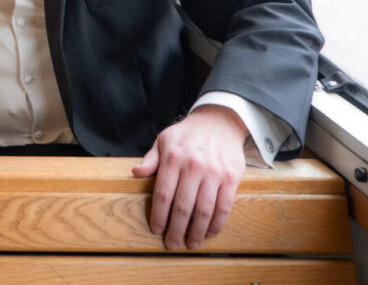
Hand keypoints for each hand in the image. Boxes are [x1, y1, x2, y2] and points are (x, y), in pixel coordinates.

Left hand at [132, 105, 247, 250]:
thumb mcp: (163, 140)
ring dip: (197, 232)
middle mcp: (193, 166)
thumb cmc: (186, 134)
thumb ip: (150, 159)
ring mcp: (214, 173)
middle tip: (172, 245)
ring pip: (204, 210)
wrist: (218, 121)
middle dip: (176, 229)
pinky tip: (210, 233)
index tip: (156, 230)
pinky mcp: (231, 178)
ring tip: (191, 244)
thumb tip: (136, 173)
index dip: (159, 215)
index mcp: (173, 158)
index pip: (163, 193)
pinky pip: (224, 207)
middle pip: (182, 206)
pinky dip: (216, 224)